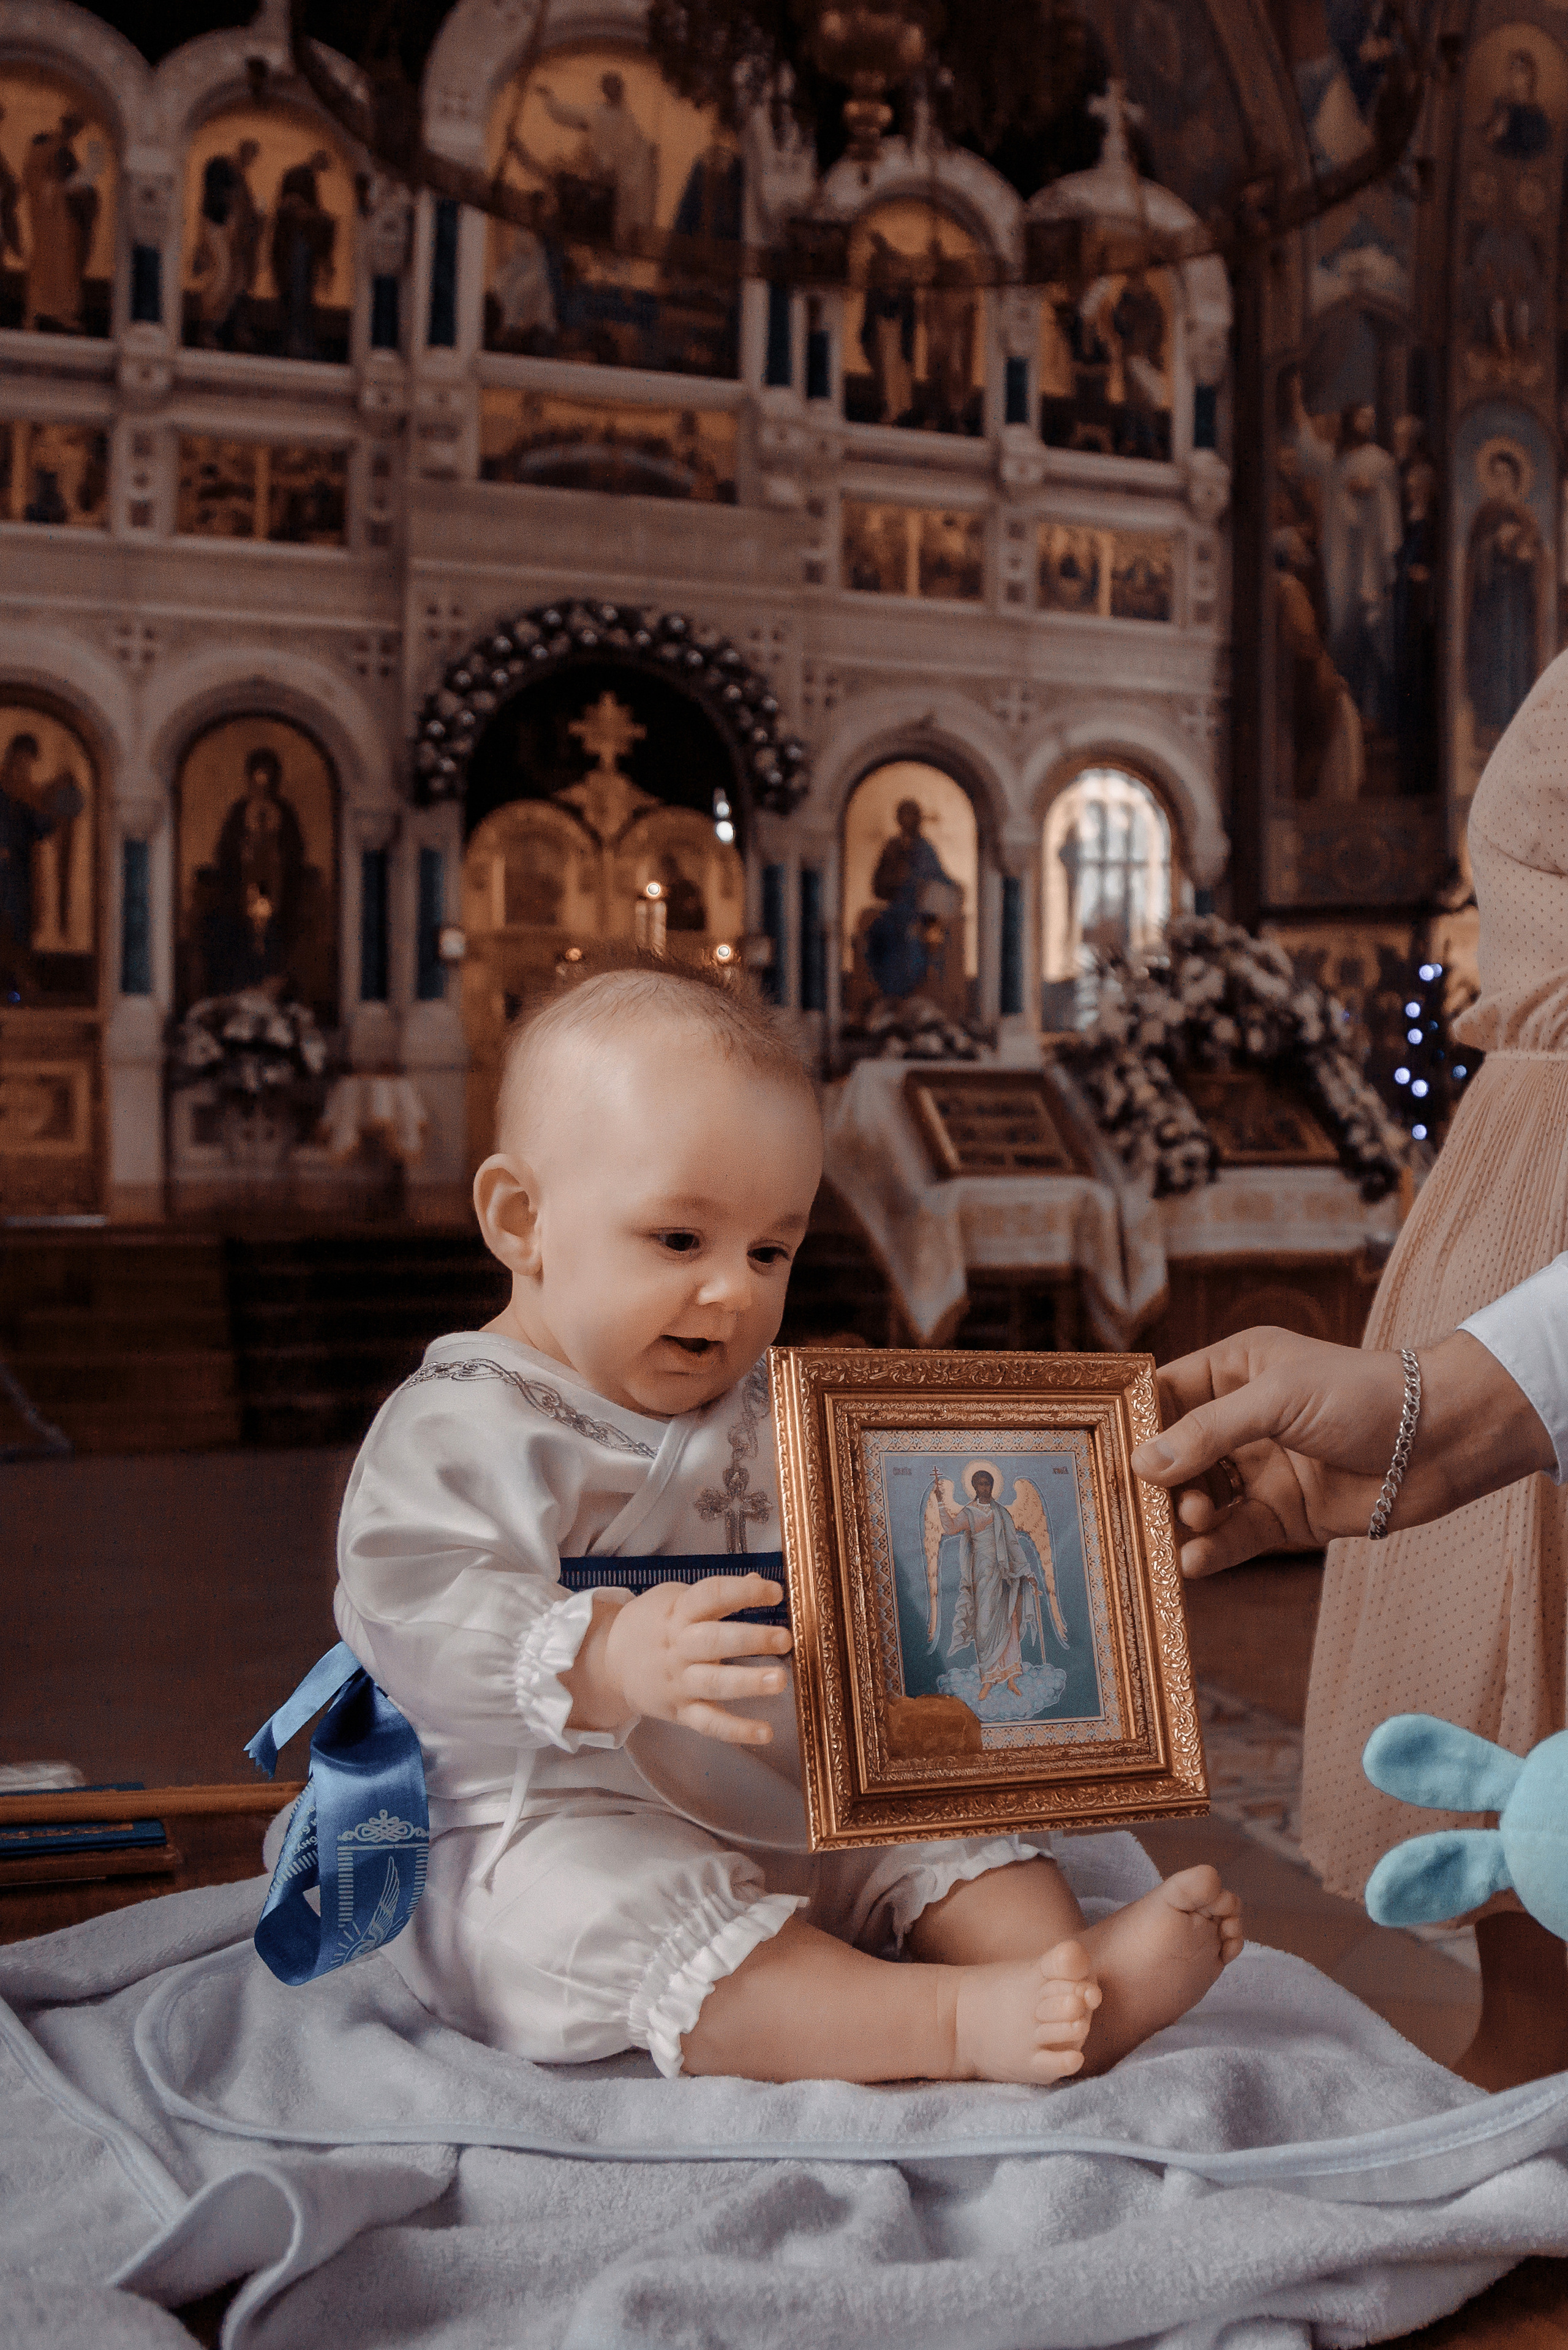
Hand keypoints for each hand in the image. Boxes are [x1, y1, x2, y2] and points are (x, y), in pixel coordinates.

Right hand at [566, 1575, 792, 1745]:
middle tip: (784, 1638)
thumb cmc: (651, 1625)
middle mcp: (680, 1646)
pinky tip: (766, 1732)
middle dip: (750, 1640)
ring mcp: (679, 1681)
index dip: (743, 1592)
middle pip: (714, 1641)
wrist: (607, 1662)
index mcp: (680, 1612)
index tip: (775, 1592)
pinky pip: (709, 1723)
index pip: (711, 1596)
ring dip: (747, 1683)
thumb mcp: (676, 1598)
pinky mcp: (680, 1711)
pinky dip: (736, 1731)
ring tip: (780, 1680)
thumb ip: (717, 1594)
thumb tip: (759, 1580)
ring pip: (714, 1683)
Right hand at [1129, 1326, 1555, 1579]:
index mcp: (1235, 1371)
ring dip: (1186, 1517)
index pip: (1166, 1394)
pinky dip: (1212, 1550)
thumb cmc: (1363, 1395)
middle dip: (1158, 1481)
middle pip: (1176, 1455)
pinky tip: (1195, 1561)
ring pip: (1201, 1500)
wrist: (1440, 1440)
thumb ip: (1209, 1432)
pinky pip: (1234, 1537)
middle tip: (1145, 1503)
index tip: (1106, 1453)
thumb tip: (1144, 1464)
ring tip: (1190, 1524)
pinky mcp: (1284, 1517)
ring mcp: (1261, 1471)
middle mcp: (1242, 1422)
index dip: (1137, 1422)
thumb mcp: (1277, 1398)